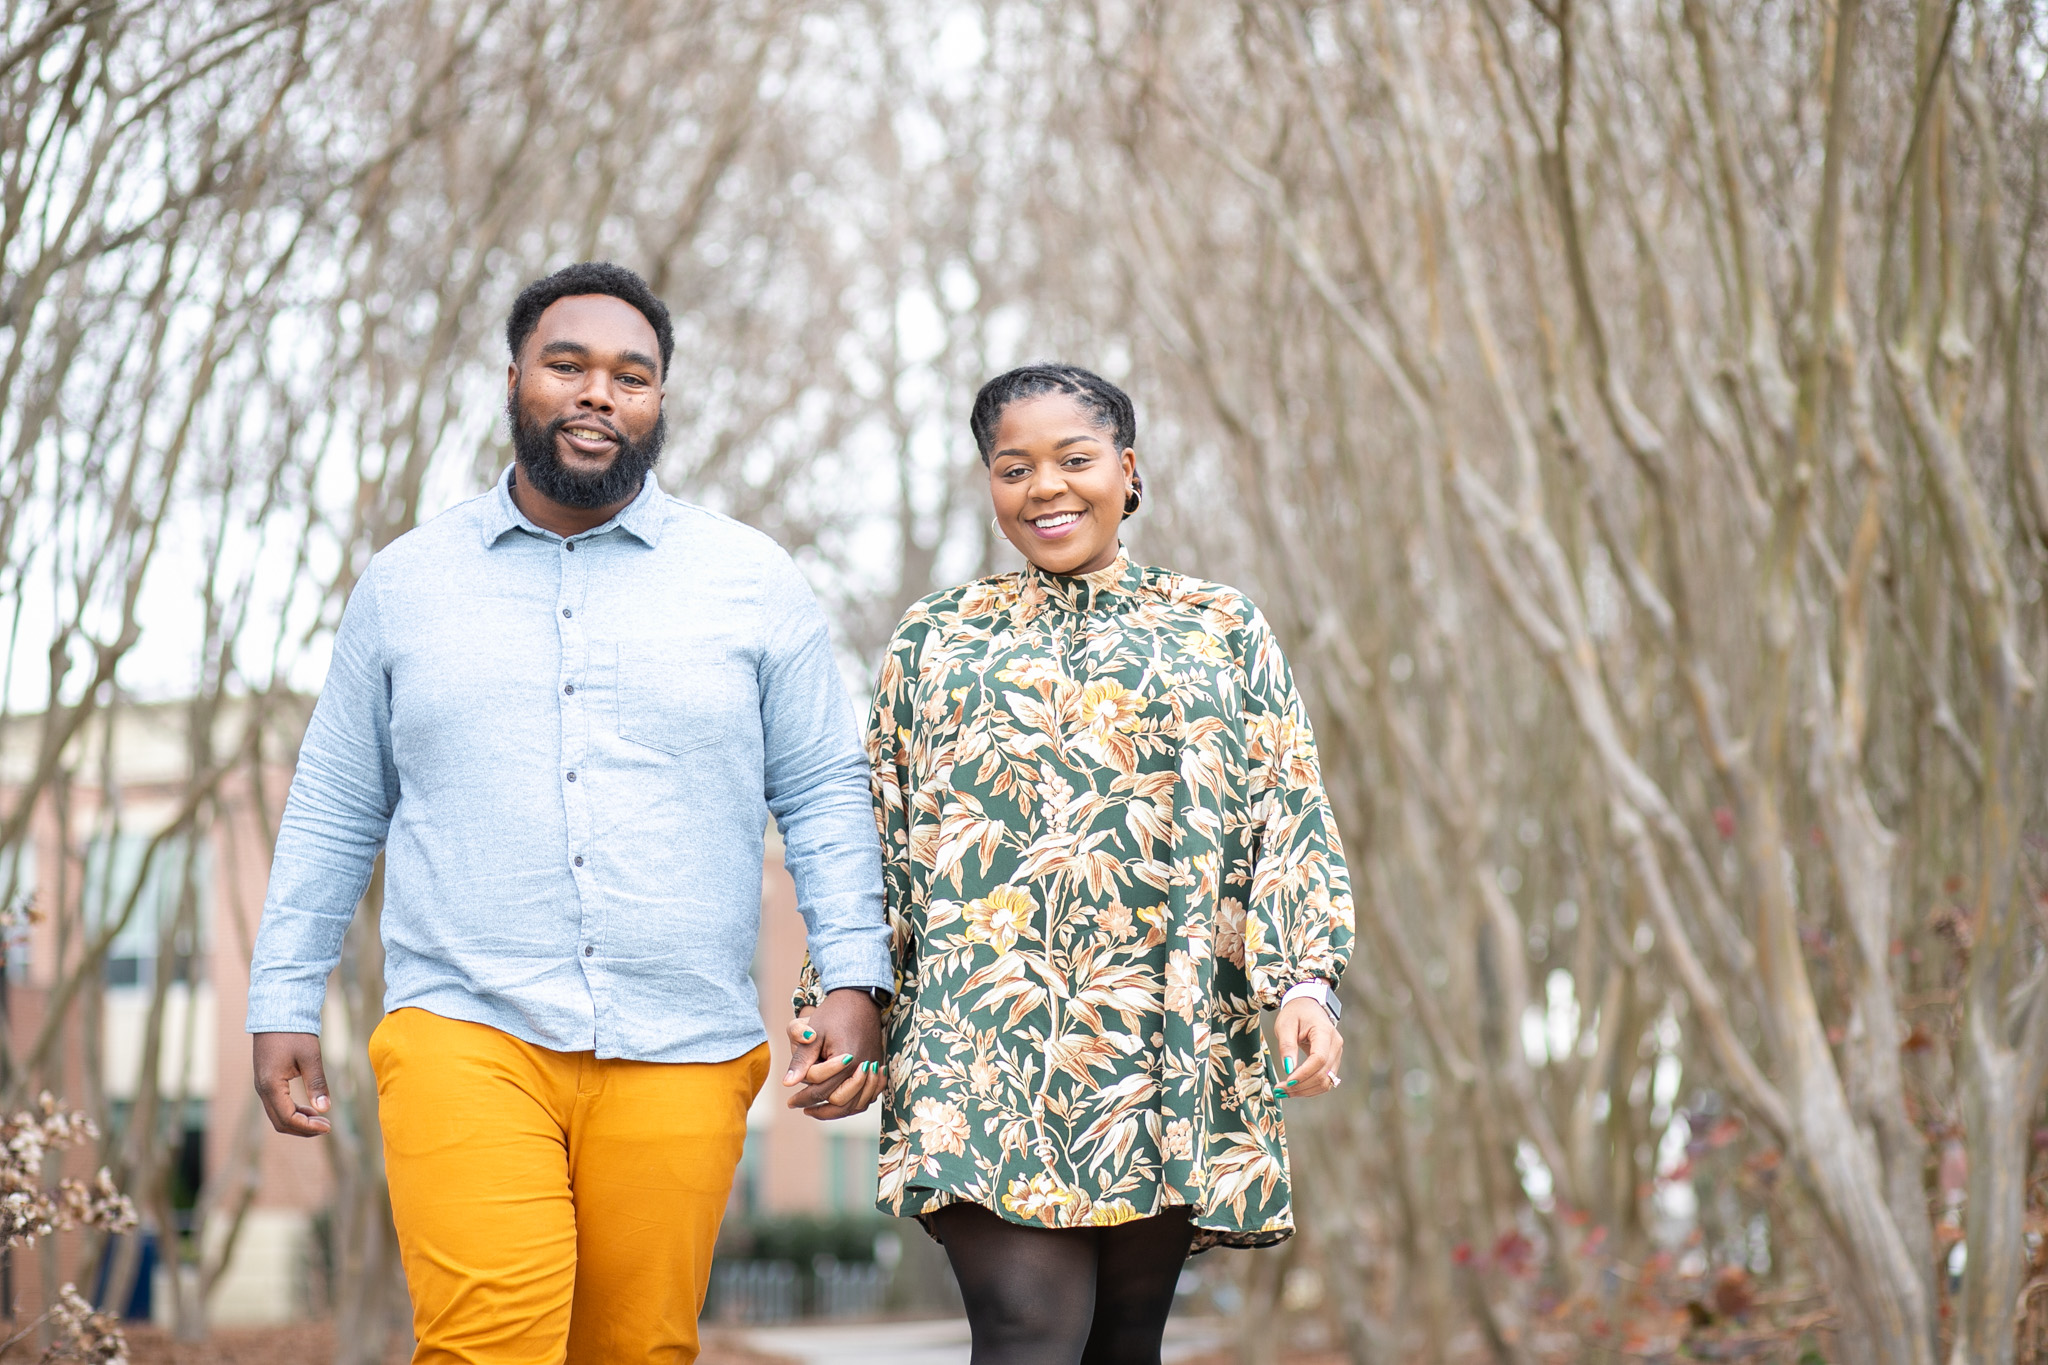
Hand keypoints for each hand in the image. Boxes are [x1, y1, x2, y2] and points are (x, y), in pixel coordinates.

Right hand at [253, 1032, 331, 1135]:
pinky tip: (310, 1108)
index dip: (308, 1127)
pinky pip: (277, 1105)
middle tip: (327, 1126)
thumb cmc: (294, 1033)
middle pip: (280, 1122)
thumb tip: (326, 1108)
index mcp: (271, 1085)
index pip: (287, 1118)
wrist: (277, 1013)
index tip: (329, 1126)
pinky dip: (293, 1111)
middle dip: (303, 1128)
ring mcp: (262, 1086)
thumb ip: (317, 1083)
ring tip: (321, 1119)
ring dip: (298, 1121)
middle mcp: (262, 1089)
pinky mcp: (266, 1081)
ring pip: (277, 1115)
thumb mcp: (310, 1057)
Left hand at [782, 989, 885, 1119]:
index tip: (790, 1102)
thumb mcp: (813, 1033)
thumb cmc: (833, 1013)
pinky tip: (840, 1104)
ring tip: (816, 1111)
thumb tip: (788, 1084)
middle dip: (818, 1108)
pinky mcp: (878, 1066)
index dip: (803, 1098)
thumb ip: (801, 1060)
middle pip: (840, 1101)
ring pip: (856, 1103)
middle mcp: (863, 1067)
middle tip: (799, 1107)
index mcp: (846, 1060)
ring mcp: (873, 1068)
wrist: (859, 998)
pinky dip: (855, 1104)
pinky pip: (869, 1095)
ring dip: (836, 1112)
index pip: (821, 1090)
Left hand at [1275, 994, 1342, 1098]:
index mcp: (1325, 1032)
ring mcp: (1337, 1054)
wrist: (1308, 1006)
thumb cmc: (1295, 1013)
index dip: (1304, 1074)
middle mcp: (1335, 1045)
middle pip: (1323, 1074)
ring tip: (1285, 1091)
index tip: (1286, 1081)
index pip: (1319, 1059)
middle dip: (1301, 1086)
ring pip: (1326, 1082)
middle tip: (1280, 1090)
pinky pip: (1325, 1080)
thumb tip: (1288, 1068)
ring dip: (1306, 1091)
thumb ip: (1287, 1046)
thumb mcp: (1285, 1025)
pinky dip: (1310, 1088)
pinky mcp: (1333, 1061)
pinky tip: (1295, 1089)